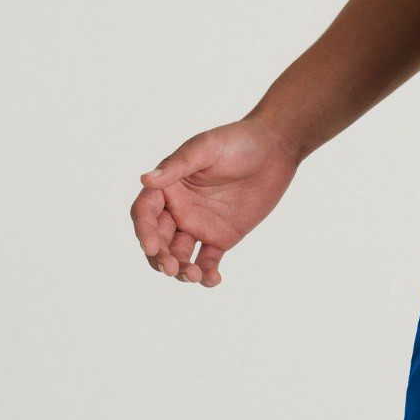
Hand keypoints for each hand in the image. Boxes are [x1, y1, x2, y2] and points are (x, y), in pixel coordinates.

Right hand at [130, 114, 301, 285]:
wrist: (275, 148)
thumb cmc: (238, 141)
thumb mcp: (207, 147)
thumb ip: (178, 165)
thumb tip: (145, 179)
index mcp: (169, 186)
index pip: (145, 213)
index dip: (144, 231)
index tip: (152, 247)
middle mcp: (178, 209)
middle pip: (158, 240)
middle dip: (160, 258)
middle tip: (171, 268)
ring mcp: (199, 225)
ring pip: (180, 256)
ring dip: (181, 270)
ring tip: (194, 274)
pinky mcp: (221, 237)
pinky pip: (208, 261)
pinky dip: (206, 274)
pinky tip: (213, 279)